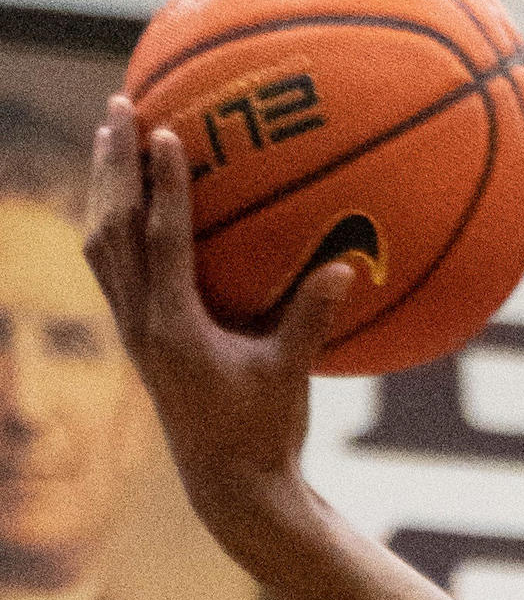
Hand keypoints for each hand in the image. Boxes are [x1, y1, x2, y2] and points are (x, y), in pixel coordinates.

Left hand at [82, 99, 359, 551]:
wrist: (230, 490)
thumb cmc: (267, 435)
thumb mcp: (293, 377)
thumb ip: (311, 319)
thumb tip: (347, 266)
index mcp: (176, 331)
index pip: (161, 242)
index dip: (162, 186)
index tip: (163, 133)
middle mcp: (142, 326)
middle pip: (111, 229)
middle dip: (113, 166)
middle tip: (120, 108)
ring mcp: (133, 333)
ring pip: (100, 246)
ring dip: (103, 188)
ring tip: (112, 138)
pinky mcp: (136, 340)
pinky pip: (111, 268)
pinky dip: (113, 224)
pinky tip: (124, 199)